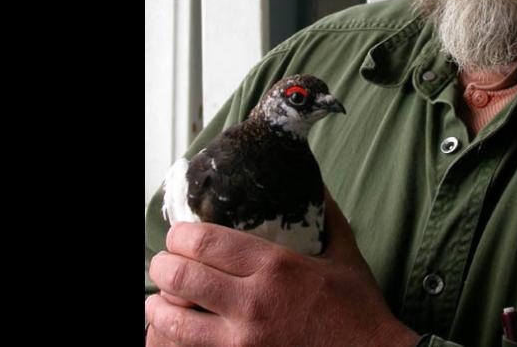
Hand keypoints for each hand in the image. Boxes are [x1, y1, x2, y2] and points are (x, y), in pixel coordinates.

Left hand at [145, 188, 419, 346]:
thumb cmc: (358, 310)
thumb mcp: (345, 254)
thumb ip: (327, 217)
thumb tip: (317, 186)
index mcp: (276, 267)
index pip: (207, 243)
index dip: (180, 235)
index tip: (179, 235)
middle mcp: (253, 303)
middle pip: (181, 278)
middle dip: (163, 266)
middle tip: (164, 263)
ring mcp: (242, 343)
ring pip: (173, 324)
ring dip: (158, 309)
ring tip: (159, 302)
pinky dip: (169, 344)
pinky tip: (171, 335)